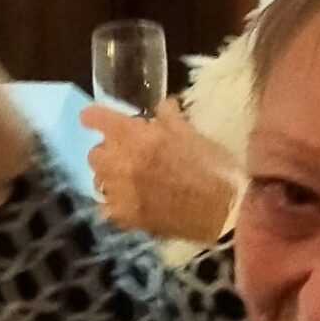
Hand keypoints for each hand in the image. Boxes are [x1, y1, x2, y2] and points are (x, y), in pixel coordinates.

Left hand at [83, 100, 242, 243]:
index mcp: (134, 135)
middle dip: (108, 152)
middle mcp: (119, 161)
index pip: (94, 118)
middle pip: (94, 153)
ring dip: (110, 178)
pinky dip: (115, 206)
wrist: (225, 211)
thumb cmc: (212, 166)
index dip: (94, 118)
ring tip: (130, 182)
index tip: (96, 120)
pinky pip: (106, 208)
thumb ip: (170, 116)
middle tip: (127, 155)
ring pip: (98, 181)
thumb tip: (162, 103)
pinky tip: (132, 205)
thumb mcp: (192, 134)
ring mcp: (119, 191)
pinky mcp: (125, 216)